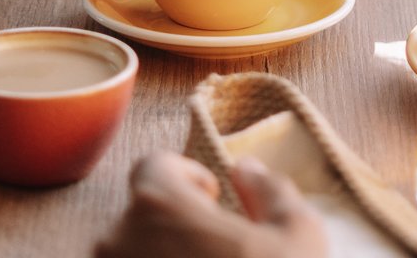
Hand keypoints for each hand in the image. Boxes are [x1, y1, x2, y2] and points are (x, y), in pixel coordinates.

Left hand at [96, 154, 326, 257]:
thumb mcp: (299, 234)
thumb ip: (270, 189)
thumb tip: (247, 169)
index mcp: (159, 204)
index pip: (154, 168)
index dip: (186, 178)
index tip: (212, 201)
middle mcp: (118, 242)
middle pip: (141, 218)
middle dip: (174, 228)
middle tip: (217, 253)